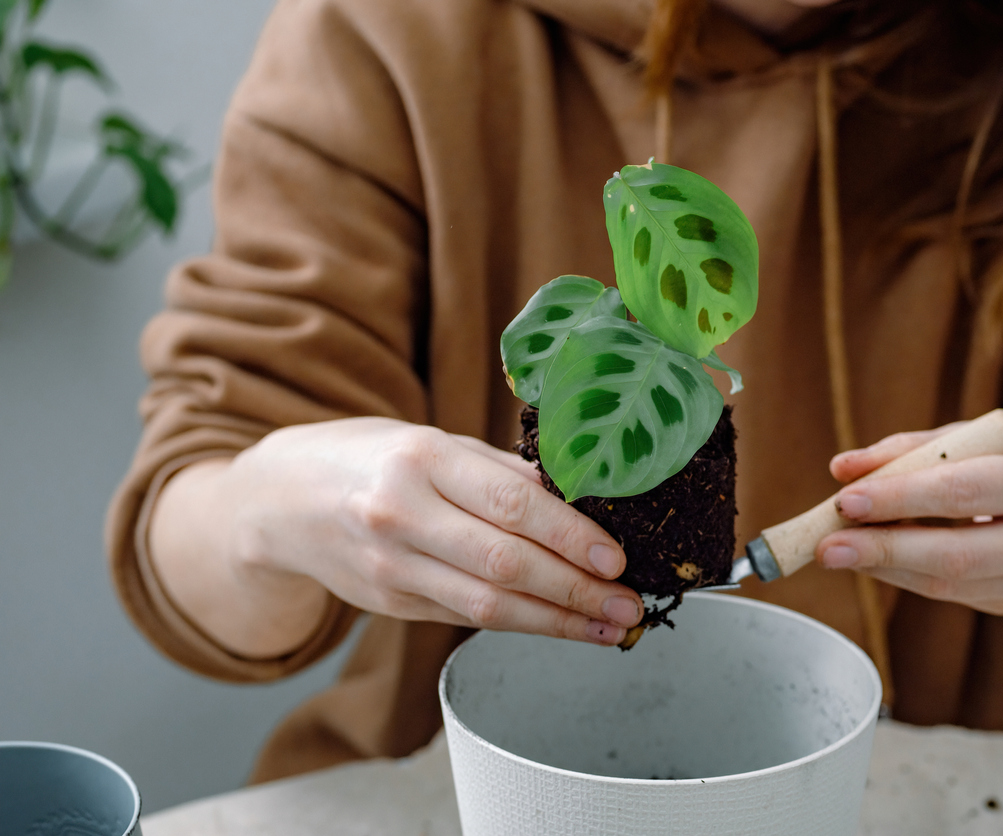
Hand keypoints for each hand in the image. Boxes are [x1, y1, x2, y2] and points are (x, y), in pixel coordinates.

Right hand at [214, 417, 641, 646]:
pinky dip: (519, 624)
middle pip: (504, 564)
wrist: (279, 500)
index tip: (617, 558)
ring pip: (487, 606)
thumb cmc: (371, 457)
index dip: (570, 537)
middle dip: (576, 591)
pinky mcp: (389, 603)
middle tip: (629, 604)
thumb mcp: (434, 442)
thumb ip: (501, 472)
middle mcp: (401, 515)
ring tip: (609, 628)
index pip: (511, 505)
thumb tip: (579, 501)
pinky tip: (560, 626)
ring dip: (557, 623)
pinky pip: (465, 616)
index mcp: (421, 460)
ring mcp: (391, 567)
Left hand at [814, 413, 1002, 615]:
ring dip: (888, 568)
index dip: (900, 498)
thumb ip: (908, 450)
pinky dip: (907, 577)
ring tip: (840, 551)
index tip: (846, 500)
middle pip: (960, 553)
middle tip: (827, 545)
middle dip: (884, 550)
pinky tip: (876, 560)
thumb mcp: (973, 433)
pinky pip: (955, 594)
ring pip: (953, 583)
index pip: (964, 490)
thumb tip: (842, 469)